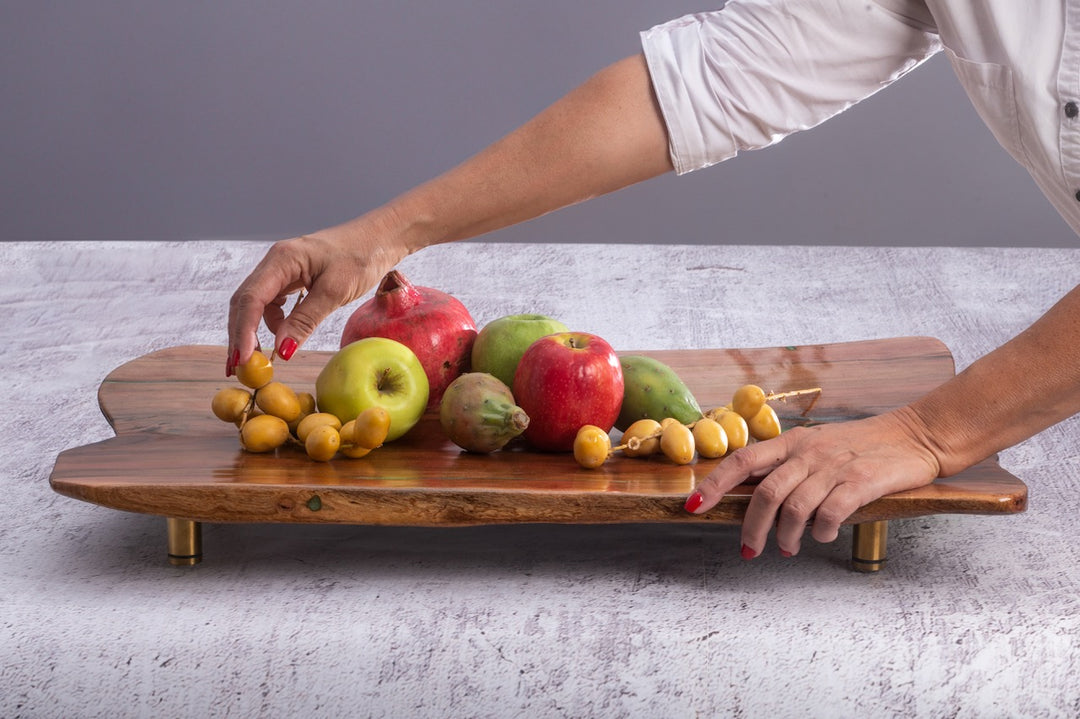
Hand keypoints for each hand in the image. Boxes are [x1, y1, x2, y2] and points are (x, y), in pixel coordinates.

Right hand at [226, 231, 405, 374]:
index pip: (251, 299)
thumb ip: (305, 320)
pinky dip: (274, 323)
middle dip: (240, 334)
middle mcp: (275, 262)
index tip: (242, 359)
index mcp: (282, 259)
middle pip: (245, 302)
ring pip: (257, 304)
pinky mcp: (292, 278)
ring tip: (260, 358)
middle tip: (239, 366)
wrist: (379, 238)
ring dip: (255, 331)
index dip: (242, 331)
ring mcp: (282, 270)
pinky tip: (283, 336)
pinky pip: (273, 303)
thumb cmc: (361, 257)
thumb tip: (281, 350)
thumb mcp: (335, 292)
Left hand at [685, 408, 940, 557]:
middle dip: (751, 527)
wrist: (915, 435)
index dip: (715, 483)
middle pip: (766, 493)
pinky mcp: (862, 482)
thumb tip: (753, 495)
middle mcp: (809, 452)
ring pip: (795, 508)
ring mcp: (835, 467)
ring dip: (786, 537)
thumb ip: (789, 466)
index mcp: (793, 442)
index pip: (743, 460)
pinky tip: (823, 536)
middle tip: (749, 550)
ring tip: (787, 549)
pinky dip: (821, 532)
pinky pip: (830, 513)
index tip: (693, 505)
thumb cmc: (862, 446)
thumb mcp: (818, 446)